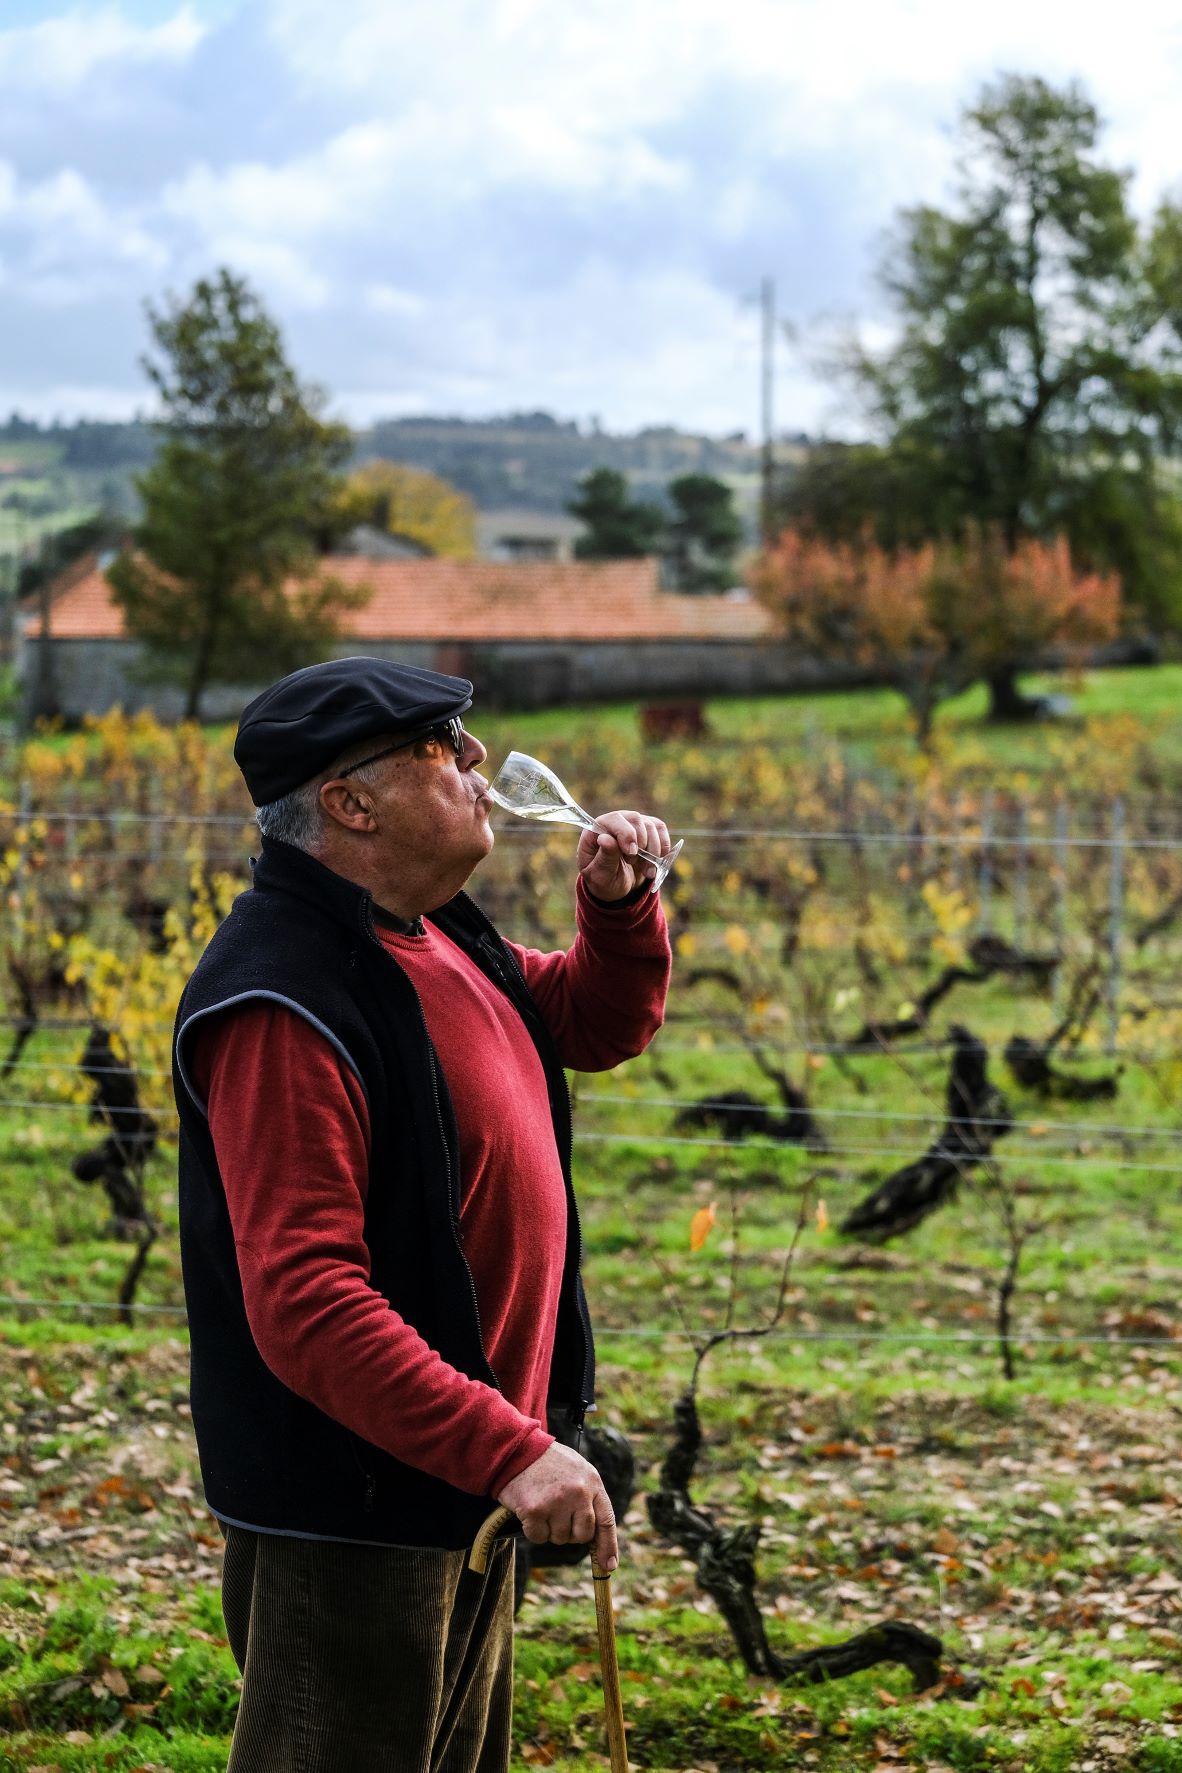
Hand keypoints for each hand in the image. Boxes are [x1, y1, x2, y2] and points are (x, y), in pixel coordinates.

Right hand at [497, 1441, 618, 1570]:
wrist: (518, 1448)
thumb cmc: (548, 1463)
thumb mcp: (577, 1471)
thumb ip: (589, 1498)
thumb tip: (595, 1539)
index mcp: (592, 1482)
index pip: (606, 1521)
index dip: (608, 1546)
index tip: (608, 1565)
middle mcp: (578, 1493)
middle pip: (582, 1536)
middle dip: (570, 1533)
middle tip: (557, 1515)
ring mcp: (557, 1502)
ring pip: (559, 1539)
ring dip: (549, 1529)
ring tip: (542, 1503)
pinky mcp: (536, 1510)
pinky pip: (538, 1537)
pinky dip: (532, 1529)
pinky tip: (529, 1508)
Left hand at [576, 809, 670, 901]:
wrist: (617, 884)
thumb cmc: (603, 879)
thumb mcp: (599, 875)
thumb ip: (604, 858)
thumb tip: (605, 838)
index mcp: (596, 830)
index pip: (613, 820)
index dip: (625, 834)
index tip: (631, 853)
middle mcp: (615, 821)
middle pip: (635, 819)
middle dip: (640, 845)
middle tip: (633, 863)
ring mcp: (632, 823)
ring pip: (651, 826)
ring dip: (652, 851)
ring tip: (645, 870)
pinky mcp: (648, 828)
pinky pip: (661, 830)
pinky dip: (662, 848)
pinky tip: (654, 862)